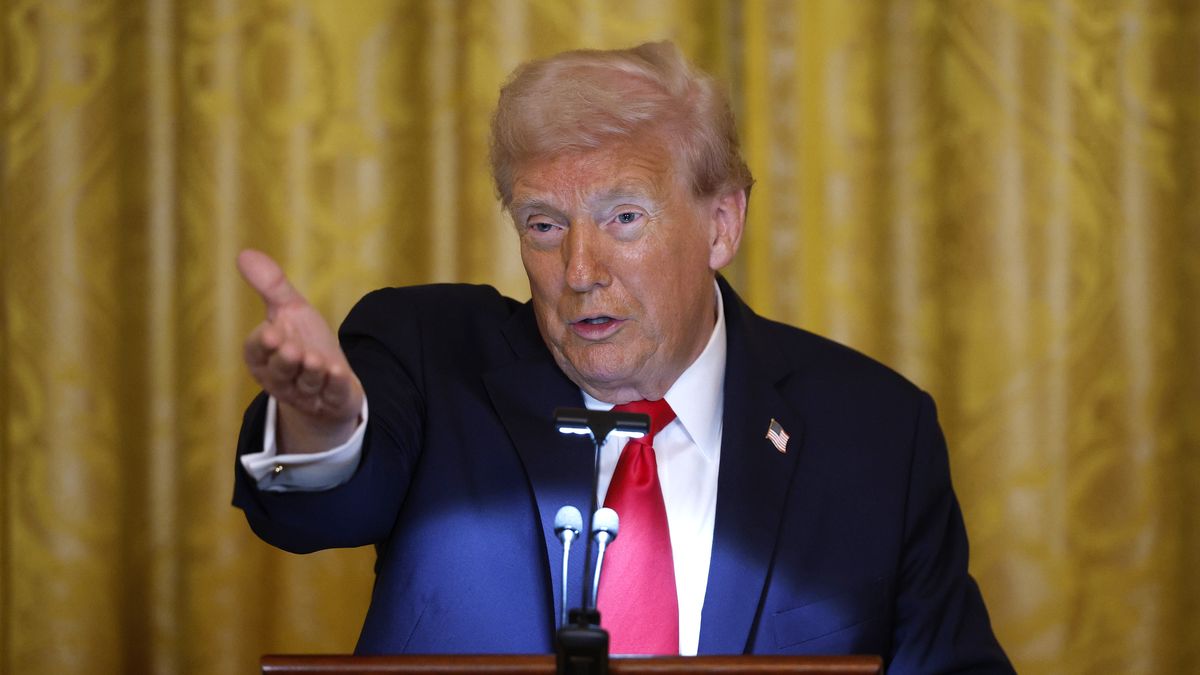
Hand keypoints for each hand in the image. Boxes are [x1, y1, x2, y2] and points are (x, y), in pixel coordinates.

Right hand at [237, 249, 363, 453]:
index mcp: (264, 357)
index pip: (257, 351)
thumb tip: (244, 253)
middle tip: (292, 349)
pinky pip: (333, 395)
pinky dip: (335, 385)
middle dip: (285, 361)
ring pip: (306, 385)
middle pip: (280, 372)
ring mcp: (307, 393)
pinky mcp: (333, 400)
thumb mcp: (291, 311)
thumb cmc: (305, 342)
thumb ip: (272, 287)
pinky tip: (338, 373)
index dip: (263, 344)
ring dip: (311, 373)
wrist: (331, 378)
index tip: (270, 333)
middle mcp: (281, 378)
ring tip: (316, 361)